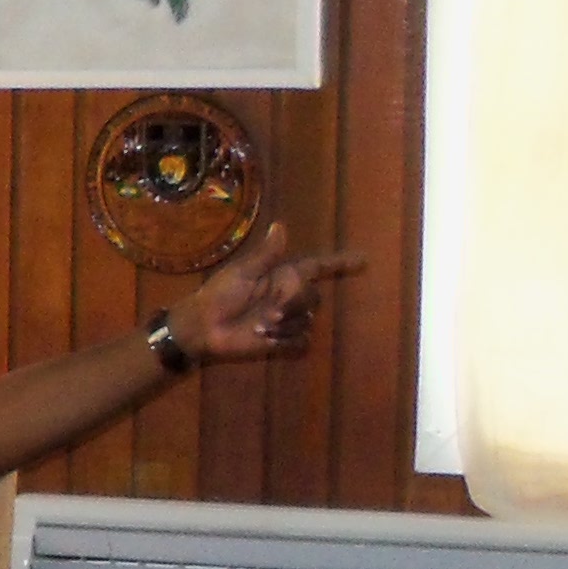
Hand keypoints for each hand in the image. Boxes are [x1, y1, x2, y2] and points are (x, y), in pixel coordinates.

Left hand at [166, 222, 367, 365]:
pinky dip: (287, 342)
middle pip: (314, 297)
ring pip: (308, 320)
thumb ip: (265, 254)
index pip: (320, 266)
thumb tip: (280, 226)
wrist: (203, 327)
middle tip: (267, 314)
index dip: (341, 263)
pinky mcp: (283, 341)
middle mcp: (290, 295)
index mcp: (283, 274)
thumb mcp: (241, 272)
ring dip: (285, 325)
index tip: (364, 260)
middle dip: (294, 304)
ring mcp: (287, 318)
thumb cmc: (218, 295)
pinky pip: (302, 341)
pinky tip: (267, 340)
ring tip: (259, 327)